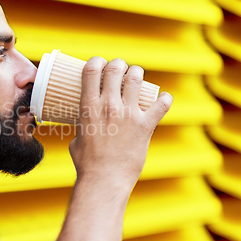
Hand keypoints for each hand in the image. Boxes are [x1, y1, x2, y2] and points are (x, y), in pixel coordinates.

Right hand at [69, 57, 171, 190]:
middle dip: (118, 64)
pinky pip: (161, 105)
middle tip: (120, 70)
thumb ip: (82, 127)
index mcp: (88, 106)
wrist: (104, 179)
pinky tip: (163, 99)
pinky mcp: (145, 125)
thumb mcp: (76, 138)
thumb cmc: (87, 163)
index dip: (97, 61)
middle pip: (116, 68)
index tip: (99, 64)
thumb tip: (84, 127)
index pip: (92, 70)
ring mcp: (128, 114)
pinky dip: (164, 99)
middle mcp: (108, 105)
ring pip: (136, 78)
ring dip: (137, 74)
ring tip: (136, 79)